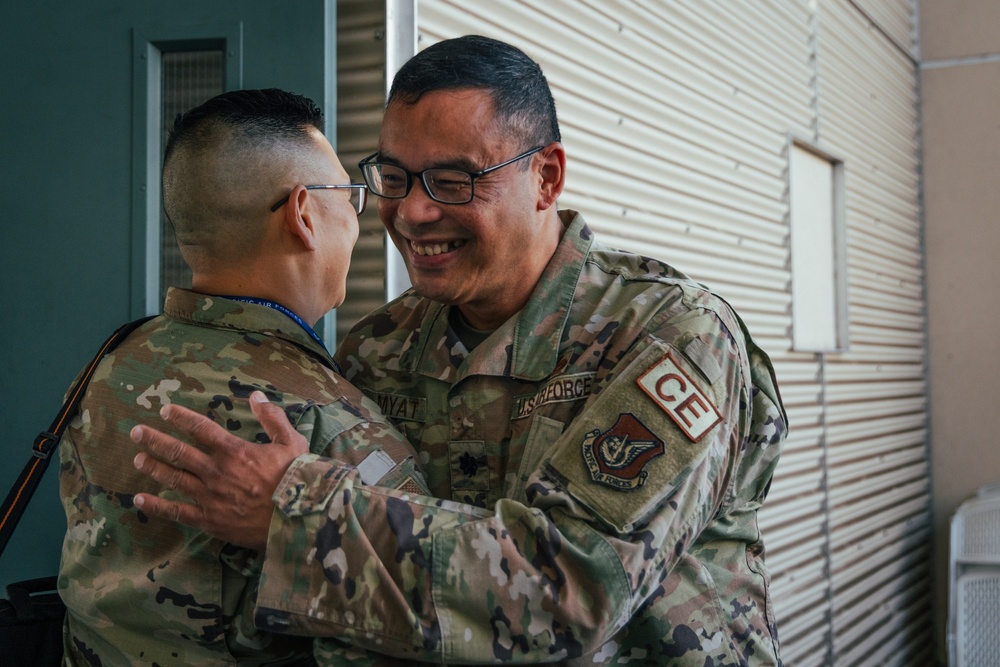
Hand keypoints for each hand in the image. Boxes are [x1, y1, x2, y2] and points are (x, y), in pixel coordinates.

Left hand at [131, 391, 308, 551]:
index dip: (180, 417)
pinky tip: (140, 499)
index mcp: (235, 451)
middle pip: (178, 452)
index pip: (201, 428)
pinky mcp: (209, 521)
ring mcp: (210, 497)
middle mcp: (216, 472)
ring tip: (137, 459)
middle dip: (154, 440)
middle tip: (136, 432)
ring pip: (173, 478)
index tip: (165, 410)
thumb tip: (255, 396)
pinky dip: (157, 506)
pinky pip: (177, 512)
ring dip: (153, 467)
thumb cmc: (297, 480)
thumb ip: (272, 417)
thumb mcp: (292, 442)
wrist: (298, 519)